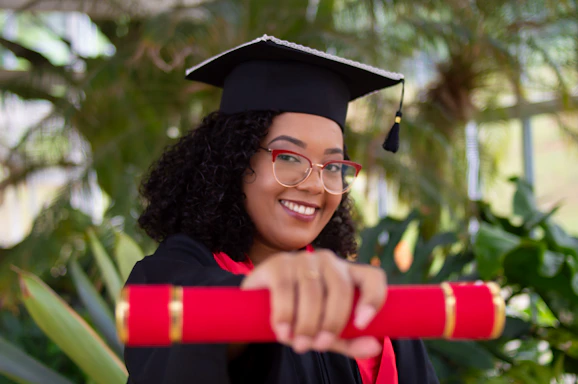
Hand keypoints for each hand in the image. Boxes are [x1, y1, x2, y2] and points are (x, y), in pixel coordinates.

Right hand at [240, 249, 386, 358]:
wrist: (260, 306)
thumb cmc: (301, 317)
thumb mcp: (327, 332)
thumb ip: (349, 341)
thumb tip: (374, 347)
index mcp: (348, 275)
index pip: (373, 278)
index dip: (373, 298)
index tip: (362, 324)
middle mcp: (329, 261)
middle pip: (341, 288)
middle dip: (332, 322)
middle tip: (319, 346)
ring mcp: (303, 259)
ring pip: (312, 291)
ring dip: (306, 323)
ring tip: (298, 344)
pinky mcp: (278, 263)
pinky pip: (285, 288)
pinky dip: (285, 313)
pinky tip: (283, 331)